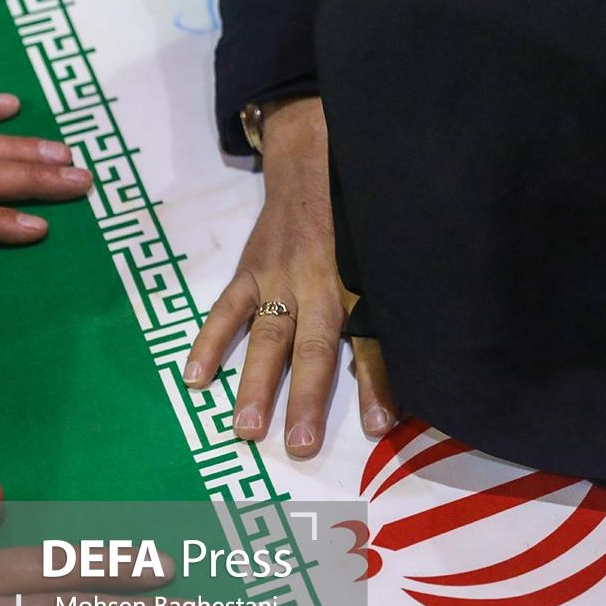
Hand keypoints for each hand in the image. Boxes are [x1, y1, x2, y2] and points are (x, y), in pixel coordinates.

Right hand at [185, 97, 398, 456]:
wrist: (317, 160)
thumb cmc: (360, 220)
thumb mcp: (385, 259)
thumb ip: (389, 314)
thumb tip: (412, 371)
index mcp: (359, 284)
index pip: (369, 342)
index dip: (376, 384)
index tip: (378, 427)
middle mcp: (318, 284)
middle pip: (313, 348)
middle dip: (307, 399)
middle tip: (300, 445)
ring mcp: (278, 277)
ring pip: (267, 337)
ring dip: (256, 384)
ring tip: (246, 429)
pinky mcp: (249, 270)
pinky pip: (226, 310)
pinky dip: (208, 344)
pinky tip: (194, 379)